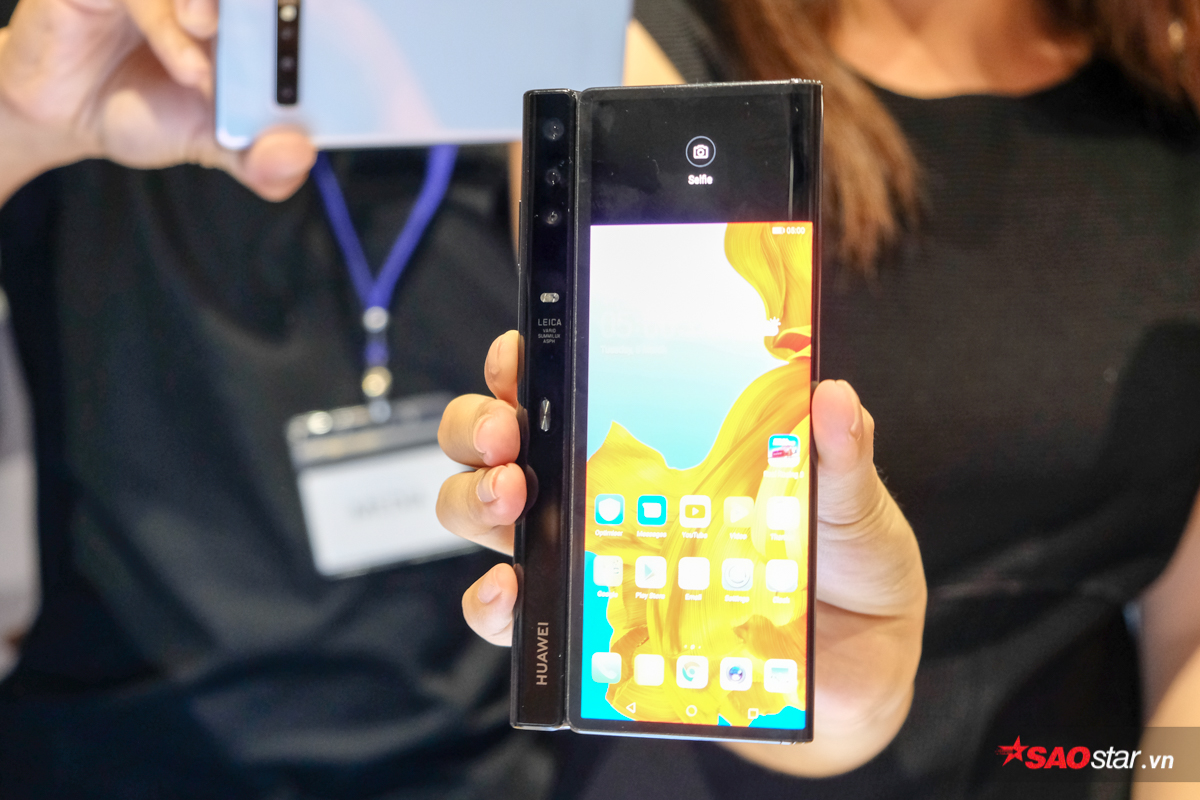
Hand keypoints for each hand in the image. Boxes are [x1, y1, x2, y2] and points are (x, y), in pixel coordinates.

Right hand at [0, 0, 314, 203]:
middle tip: (288, 27)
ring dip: (222, 8)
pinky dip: (174, 32)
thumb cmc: (144, 110)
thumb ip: (259, 157)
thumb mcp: (213, 143)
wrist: (63, 116)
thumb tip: (299, 157)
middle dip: (277, 4)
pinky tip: (190, 70)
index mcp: (242, 16)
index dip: (304, 15)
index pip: (285, 8)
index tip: (350, 32)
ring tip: (220, 52)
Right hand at [438, 331, 926, 776]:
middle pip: (501, 443)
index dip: (522, 363)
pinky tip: (510, 593)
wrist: (857, 666)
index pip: (564, 386)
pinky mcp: (587, 628)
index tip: (519, 358)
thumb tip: (833, 398)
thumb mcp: (846, 501)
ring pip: (488, 516)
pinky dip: (493, 603)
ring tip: (511, 499)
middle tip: (508, 435)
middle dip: (480, 426)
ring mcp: (586, 559)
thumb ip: (839, 455)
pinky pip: (515, 616)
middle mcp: (601, 493)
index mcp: (657, 442)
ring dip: (475, 500)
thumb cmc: (840, 565)